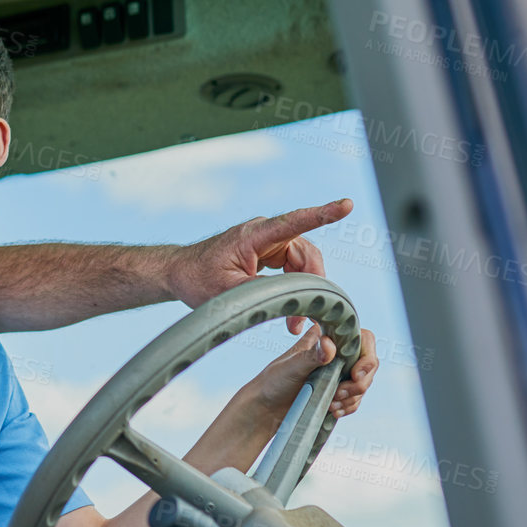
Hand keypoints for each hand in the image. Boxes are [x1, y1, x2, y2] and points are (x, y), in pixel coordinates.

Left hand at [168, 199, 352, 331]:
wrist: (180, 274)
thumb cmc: (198, 280)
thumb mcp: (227, 292)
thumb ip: (262, 291)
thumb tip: (292, 296)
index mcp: (253, 235)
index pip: (293, 222)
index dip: (322, 214)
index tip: (346, 205)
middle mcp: (264, 233)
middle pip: (305, 253)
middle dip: (310, 285)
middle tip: (299, 320)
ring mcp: (267, 241)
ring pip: (302, 263)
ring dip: (303, 290)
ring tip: (293, 320)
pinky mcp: (268, 251)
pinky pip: (293, 266)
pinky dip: (295, 287)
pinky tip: (290, 308)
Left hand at [248, 325, 378, 419]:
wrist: (266, 407)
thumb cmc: (273, 381)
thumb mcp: (292, 367)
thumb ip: (312, 356)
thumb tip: (329, 344)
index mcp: (326, 339)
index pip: (362, 339)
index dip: (366, 357)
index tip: (355, 375)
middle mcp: (336, 354)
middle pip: (368, 364)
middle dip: (359, 383)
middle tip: (339, 394)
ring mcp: (338, 373)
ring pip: (363, 384)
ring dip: (352, 397)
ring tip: (331, 404)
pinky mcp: (337, 392)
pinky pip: (355, 399)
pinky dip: (348, 406)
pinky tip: (333, 410)